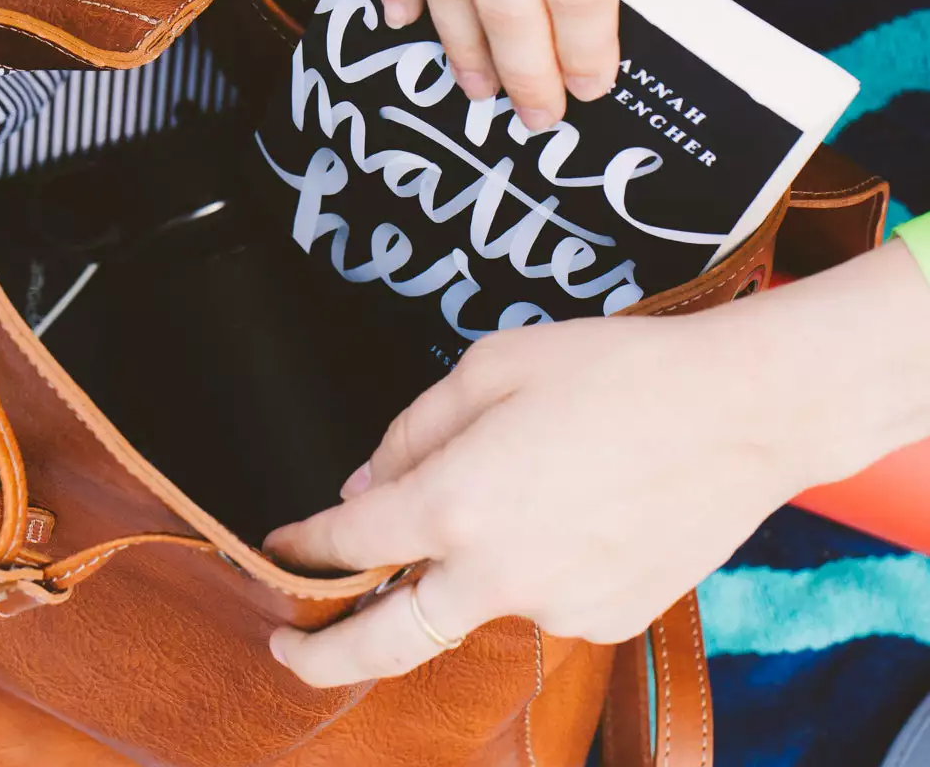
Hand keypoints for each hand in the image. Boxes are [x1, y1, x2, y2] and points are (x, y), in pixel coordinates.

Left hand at [265, 242, 929, 686]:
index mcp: (458, 503)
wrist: (742, 409)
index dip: (304, 546)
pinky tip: (576, 507)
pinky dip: (532, 564)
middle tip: (286, 654)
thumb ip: (414, 430)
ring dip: (464, 568)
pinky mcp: (608, 619)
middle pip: (388, 641)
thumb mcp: (494, 366)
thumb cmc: (616, 370)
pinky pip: (543, 597)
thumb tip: (367, 487)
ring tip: (522, 489)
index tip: (280, 547)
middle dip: (323, 656)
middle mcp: (499, 575)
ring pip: (477, 601)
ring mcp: (558, 609)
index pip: (352, 543)